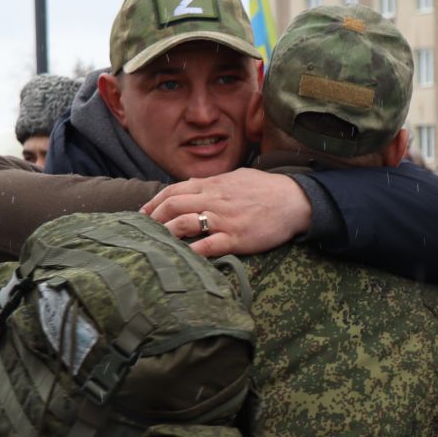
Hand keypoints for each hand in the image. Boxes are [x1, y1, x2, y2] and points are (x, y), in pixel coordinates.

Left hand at [142, 171, 313, 257]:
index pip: (173, 190)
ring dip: (165, 234)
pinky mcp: (236, 238)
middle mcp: (214, 200)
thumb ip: (213, 183)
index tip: (143, 214)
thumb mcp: (236, 177)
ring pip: (184, 224)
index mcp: (212, 185)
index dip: (154, 203)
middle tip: (144, 233)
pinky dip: (191, 252)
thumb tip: (193, 186)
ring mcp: (224, 219)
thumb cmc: (266, 189)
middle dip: (153, 220)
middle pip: (172, 206)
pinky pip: (207, 245)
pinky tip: (181, 259)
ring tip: (156, 246)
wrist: (294, 201)